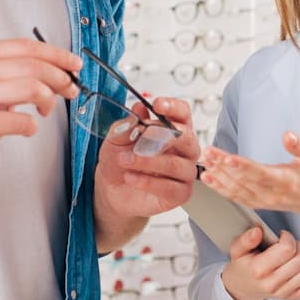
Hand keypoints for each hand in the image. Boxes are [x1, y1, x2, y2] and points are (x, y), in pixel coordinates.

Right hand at [0, 38, 80, 176]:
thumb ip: (8, 69)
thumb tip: (53, 70)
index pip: (27, 46)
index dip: (57, 54)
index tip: (74, 64)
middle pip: (34, 65)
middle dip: (61, 77)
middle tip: (71, 89)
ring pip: (34, 88)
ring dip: (50, 100)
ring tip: (46, 110)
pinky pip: (24, 121)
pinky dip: (32, 126)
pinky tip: (25, 128)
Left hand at [94, 96, 200, 219]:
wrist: (112, 189)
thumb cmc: (119, 161)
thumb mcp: (116, 139)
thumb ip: (128, 124)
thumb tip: (139, 108)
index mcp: (172, 130)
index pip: (183, 113)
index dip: (173, 107)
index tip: (157, 105)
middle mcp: (183, 150)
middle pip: (188, 138)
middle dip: (165, 136)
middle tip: (144, 134)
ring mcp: (184, 173)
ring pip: (175, 164)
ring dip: (148, 161)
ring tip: (125, 160)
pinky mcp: (179, 194)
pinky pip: (170, 187)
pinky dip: (148, 182)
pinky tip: (131, 177)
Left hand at [200, 131, 299, 220]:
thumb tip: (288, 136)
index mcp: (286, 181)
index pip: (261, 173)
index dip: (243, 167)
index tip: (227, 158)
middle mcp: (272, 194)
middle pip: (243, 181)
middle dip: (223, 167)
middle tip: (208, 153)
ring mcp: (263, 201)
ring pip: (236, 190)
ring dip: (218, 176)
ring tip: (205, 162)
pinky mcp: (257, 203)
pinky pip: (235, 197)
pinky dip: (220, 188)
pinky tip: (208, 178)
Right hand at [220, 227, 299, 299]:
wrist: (242, 288)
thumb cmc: (242, 267)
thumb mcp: (237, 250)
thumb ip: (245, 239)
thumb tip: (257, 231)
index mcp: (259, 269)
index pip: (286, 249)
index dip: (288, 237)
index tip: (282, 235)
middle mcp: (272, 282)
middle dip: (298, 245)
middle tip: (289, 243)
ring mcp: (284, 291)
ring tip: (297, 253)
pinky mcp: (292, 296)